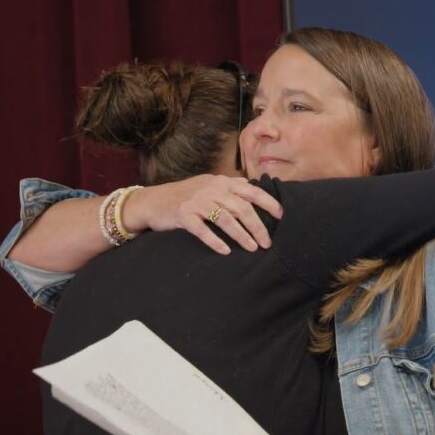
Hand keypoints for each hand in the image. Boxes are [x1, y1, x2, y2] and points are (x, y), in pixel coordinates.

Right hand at [128, 174, 282, 254]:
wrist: (153, 201)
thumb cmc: (185, 195)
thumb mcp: (208, 185)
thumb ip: (229, 187)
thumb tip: (250, 188)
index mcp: (221, 182)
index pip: (251, 191)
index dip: (268, 202)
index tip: (281, 216)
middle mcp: (211, 189)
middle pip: (241, 208)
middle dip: (257, 226)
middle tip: (268, 243)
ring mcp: (197, 202)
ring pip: (226, 219)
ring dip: (242, 235)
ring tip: (253, 248)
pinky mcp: (184, 215)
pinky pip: (203, 230)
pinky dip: (215, 241)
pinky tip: (225, 252)